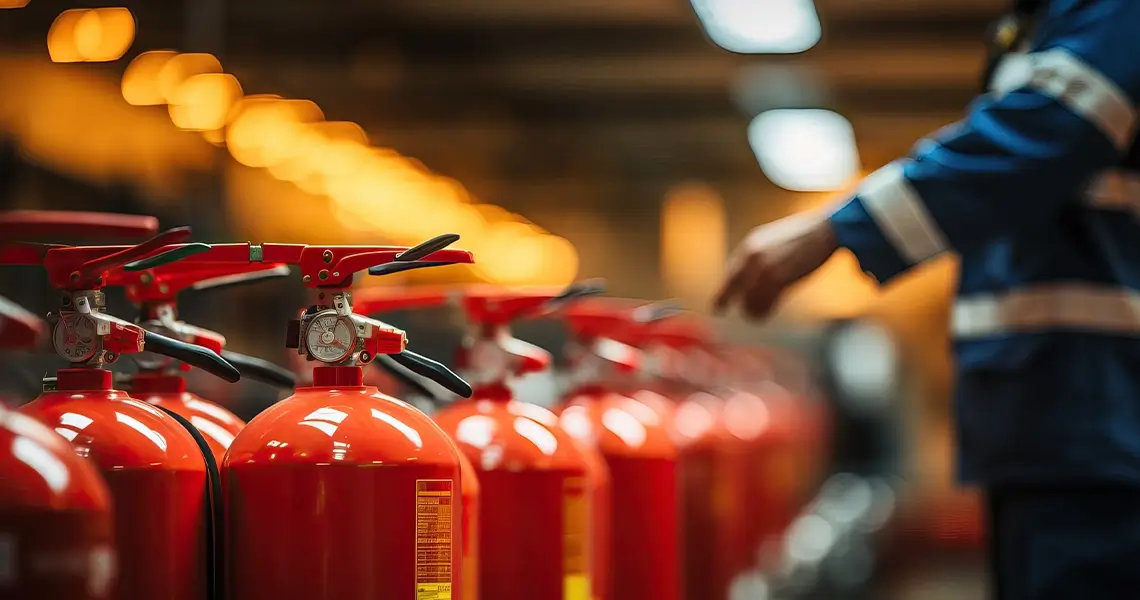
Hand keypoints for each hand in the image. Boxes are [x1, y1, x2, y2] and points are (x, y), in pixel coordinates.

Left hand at [712, 208, 839, 320]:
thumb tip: (753, 276)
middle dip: (725, 299)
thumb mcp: (774, 242)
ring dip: (751, 309)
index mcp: (751, 244)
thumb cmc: (805, 237)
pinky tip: (763, 315)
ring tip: (754, 315)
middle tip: (719, 309)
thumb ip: (761, 257)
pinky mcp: (778, 278)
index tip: (717, 302)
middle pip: (732, 285)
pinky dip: (762, 311)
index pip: (731, 272)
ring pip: (747, 298)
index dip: (724, 289)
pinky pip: (764, 302)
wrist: (825, 230)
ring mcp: (764, 267)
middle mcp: (752, 255)